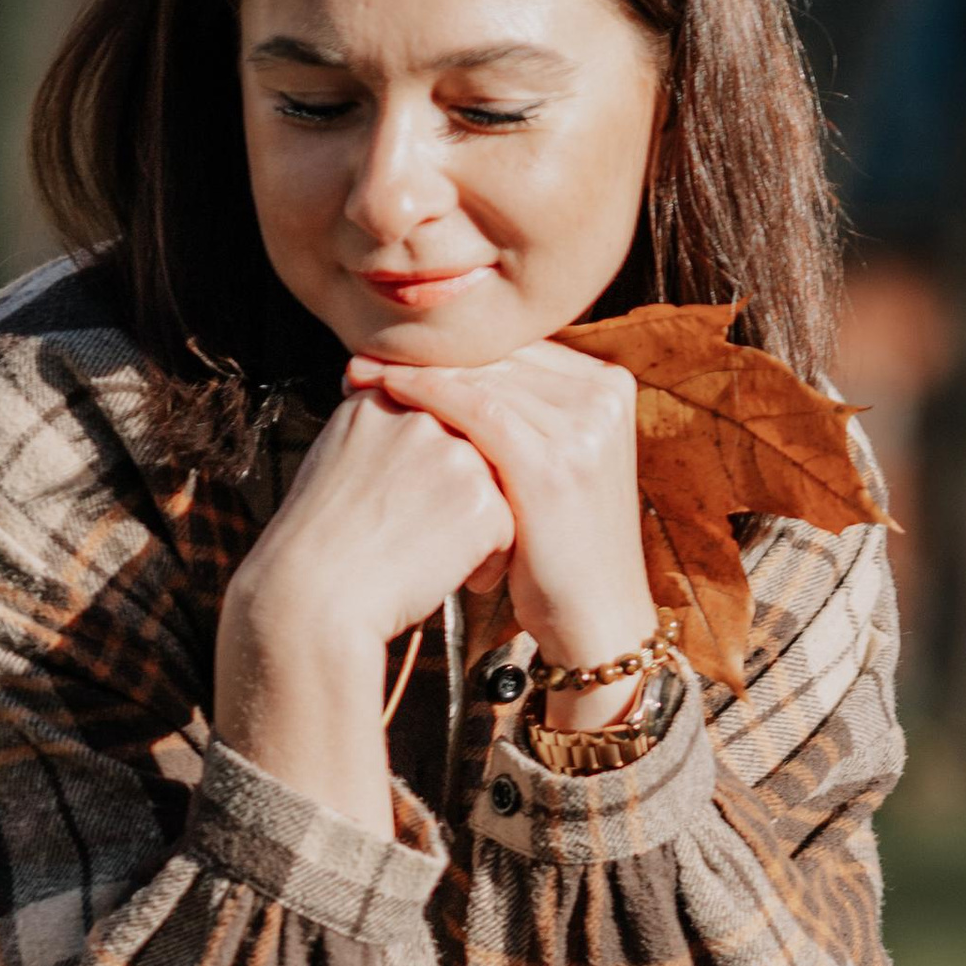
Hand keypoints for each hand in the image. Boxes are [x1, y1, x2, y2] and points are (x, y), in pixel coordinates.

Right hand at [215, 391, 512, 832]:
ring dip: (480, 534)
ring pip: (499, 486)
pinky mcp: (477, 497)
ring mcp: (446, 448)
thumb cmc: (310, 572)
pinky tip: (450, 588)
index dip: (431, 481)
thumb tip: (405, 421)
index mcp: (367, 399)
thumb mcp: (331, 481)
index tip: (402, 529)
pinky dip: (490, 562)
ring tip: (423, 574)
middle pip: (474, 449)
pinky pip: (511, 524)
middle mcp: (407, 408)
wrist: (304, 622)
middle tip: (409, 555)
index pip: (436, 415)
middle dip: (465, 501)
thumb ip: (374, 440)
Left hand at [343, 341, 657, 682]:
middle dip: (426, 353)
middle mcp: (603, 398)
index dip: (450, 344)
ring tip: (359, 373)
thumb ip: (522, 414)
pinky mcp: (553, 464)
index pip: (515, 349)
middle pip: (498, 357)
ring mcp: (583, 429)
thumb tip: (445, 367)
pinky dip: (426, 395)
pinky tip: (385, 393)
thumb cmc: (559, 550)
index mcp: (607, 387)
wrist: (596, 621)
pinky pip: (478, 410)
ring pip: (483, 377)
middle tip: (361, 353)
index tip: (388, 349)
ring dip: (414, 371)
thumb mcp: (550, 466)